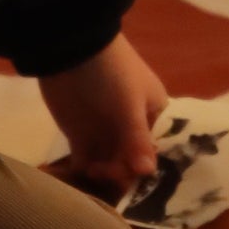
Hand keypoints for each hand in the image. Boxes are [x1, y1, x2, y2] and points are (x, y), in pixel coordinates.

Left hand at [38, 34, 166, 195]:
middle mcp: (133, 130)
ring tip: (96, 171)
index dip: (151, 167)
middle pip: (134, 163)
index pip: (158, 150)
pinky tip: (84, 175)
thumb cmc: (112, 73)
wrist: (70, 50)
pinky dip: (86, 174)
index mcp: (154, 116)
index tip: (140, 178)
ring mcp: (106, 135)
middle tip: (110, 171)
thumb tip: (148, 172)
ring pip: (112, 166)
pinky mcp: (80, 138)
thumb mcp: (130, 104)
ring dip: (106, 176)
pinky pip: (87, 164)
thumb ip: (138, 140)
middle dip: (125, 173)